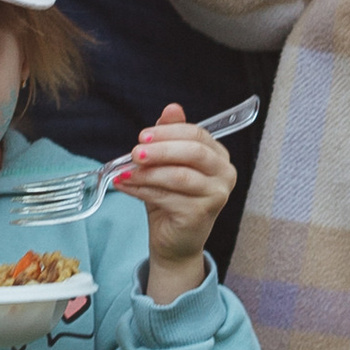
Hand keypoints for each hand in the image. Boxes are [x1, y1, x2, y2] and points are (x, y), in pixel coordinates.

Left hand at [123, 101, 235, 301]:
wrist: (174, 240)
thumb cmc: (172, 198)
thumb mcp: (168, 163)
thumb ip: (171, 135)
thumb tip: (172, 108)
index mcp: (219, 156)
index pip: (197, 134)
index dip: (168, 132)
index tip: (143, 136)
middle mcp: (225, 174)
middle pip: (193, 152)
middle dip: (160, 150)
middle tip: (134, 152)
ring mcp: (216, 195)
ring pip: (179, 176)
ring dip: (147, 172)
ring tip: (125, 172)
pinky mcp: (201, 214)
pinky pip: (168, 196)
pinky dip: (142, 190)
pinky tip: (126, 186)